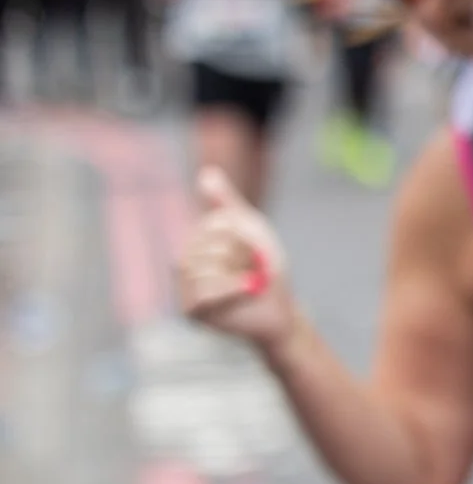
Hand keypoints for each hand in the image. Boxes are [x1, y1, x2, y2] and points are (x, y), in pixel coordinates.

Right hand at [177, 168, 299, 352]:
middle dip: (240, 256)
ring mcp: (183, 288)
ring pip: (203, 269)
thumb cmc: (264, 266)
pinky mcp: (191, 311)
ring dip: (238, 273)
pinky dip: (232, 288)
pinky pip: (204, 294)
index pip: (212, 226)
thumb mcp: (251, 228)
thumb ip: (226, 203)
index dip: (242, 235)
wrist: (279, 306)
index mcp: (195, 240)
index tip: (257, 249)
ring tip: (252, 280)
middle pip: (206, 247)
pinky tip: (250, 287)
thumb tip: (206, 173)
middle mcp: (183, 263)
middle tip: (255, 268)